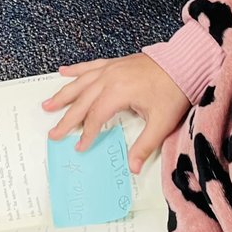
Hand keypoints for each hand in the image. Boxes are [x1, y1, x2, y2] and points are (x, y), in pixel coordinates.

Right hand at [43, 52, 189, 170]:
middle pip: (82, 101)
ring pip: (80, 82)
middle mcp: (109, 78)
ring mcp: (110, 68)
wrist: (184, 63)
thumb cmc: (173, 91)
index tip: (81, 147)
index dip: (88, 133)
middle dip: (67, 118)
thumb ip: (144, 145)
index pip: (96, 116)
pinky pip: (89, 66)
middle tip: (53, 132)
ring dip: (63, 94)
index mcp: (118, 92)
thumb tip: (133, 168)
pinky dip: (75, 69)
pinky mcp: (114, 63)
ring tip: (47, 104)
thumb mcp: (161, 122)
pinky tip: (63, 71)